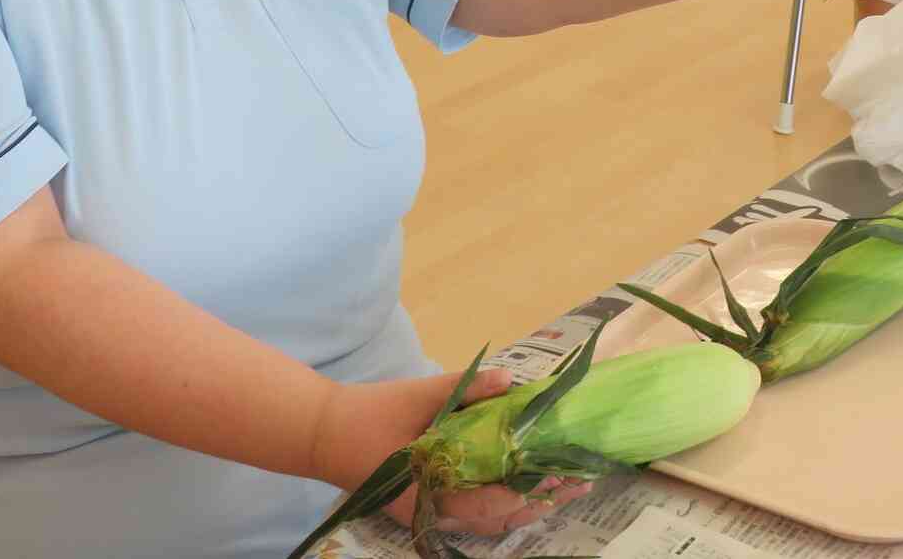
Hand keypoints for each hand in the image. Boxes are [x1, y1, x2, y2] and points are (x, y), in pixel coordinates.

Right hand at [319, 367, 591, 536]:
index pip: (488, 504)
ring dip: (525, 505)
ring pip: (487, 522)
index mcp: (429, 489)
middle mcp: (432, 511)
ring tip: (561, 488)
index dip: (527, 491)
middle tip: (577, 485)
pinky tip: (525, 486)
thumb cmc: (371, 414)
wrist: (325, 433)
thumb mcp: (418, 395)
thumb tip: (512, 380)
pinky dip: (503, 503)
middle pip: (496, 521)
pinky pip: (473, 513)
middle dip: (538, 503)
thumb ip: (465, 389)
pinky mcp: (428, 504)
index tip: (560, 475)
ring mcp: (429, 512)